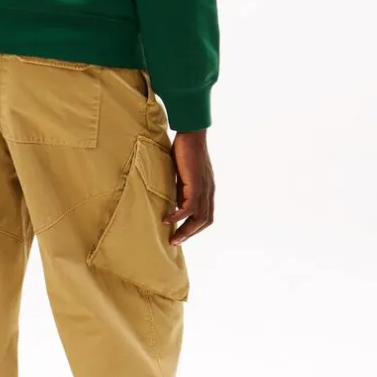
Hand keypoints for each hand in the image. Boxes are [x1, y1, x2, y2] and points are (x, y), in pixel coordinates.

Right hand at [163, 129, 214, 244]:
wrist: (192, 134)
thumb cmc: (185, 150)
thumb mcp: (183, 174)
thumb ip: (180, 188)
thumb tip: (171, 200)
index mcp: (207, 190)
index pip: (206, 216)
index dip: (195, 227)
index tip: (181, 235)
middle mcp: (209, 192)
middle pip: (205, 221)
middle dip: (190, 234)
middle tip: (175, 242)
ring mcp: (204, 188)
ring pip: (199, 217)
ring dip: (185, 230)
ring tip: (172, 238)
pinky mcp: (196, 184)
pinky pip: (189, 206)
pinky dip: (179, 216)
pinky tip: (167, 219)